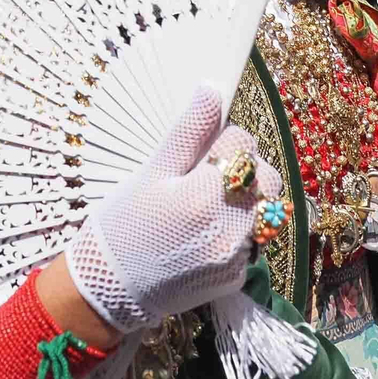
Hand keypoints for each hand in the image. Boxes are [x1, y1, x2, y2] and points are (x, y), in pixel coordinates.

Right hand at [64, 86, 277, 331]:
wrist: (110, 289)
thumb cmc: (122, 224)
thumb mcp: (151, 173)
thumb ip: (189, 132)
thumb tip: (212, 89)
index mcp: (208, 194)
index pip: (242, 143)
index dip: (221, 140)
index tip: (196, 154)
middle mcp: (233, 227)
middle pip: (267, 176)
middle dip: (244, 169)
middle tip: (207, 174)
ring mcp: (239, 256)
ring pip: (267, 209)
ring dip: (247, 199)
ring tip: (210, 203)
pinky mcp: (238, 277)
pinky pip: (254, 240)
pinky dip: (237, 230)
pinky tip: (204, 233)